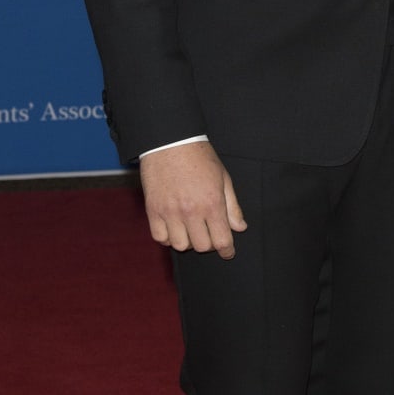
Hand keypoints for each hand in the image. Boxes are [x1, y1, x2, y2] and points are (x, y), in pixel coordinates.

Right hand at [138, 141, 246, 257]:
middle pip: (202, 246)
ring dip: (188, 241)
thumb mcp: (223, 178)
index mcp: (212, 204)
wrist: (170, 142)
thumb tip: (240, 227)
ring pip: (180, 245)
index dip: (227, 251)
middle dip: (209, 244)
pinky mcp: (153, 210)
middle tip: (209, 234)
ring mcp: (170, 212)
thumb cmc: (200, 157)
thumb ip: (232, 206)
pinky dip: (168, 237)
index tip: (228, 252)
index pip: (222, 241)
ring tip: (191, 230)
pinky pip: (160, 237)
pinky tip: (174, 228)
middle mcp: (191, 211)